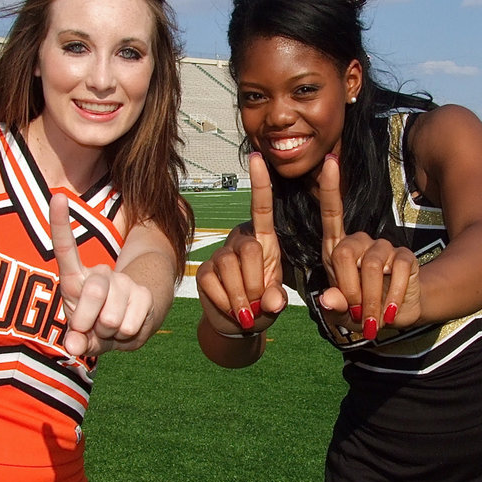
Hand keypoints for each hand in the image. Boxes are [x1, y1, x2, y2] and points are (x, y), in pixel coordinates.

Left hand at [50, 192, 154, 356]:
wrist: (127, 327)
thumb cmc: (92, 327)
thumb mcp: (79, 333)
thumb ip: (75, 341)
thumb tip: (74, 346)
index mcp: (75, 280)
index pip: (65, 248)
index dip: (60, 224)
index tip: (58, 196)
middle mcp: (99, 275)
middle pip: (93, 291)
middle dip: (88, 323)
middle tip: (91, 329)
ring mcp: (123, 283)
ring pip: (111, 317)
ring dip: (108, 335)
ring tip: (108, 330)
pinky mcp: (143, 294)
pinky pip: (129, 326)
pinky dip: (124, 337)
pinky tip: (124, 330)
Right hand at [195, 152, 286, 334]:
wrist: (239, 324)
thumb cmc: (263, 305)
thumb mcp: (276, 300)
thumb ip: (277, 299)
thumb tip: (271, 302)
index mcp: (264, 241)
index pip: (261, 208)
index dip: (260, 184)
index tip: (258, 157)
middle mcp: (240, 242)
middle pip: (250, 251)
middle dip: (256, 283)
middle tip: (259, 304)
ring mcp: (220, 255)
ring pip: (230, 270)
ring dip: (241, 298)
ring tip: (247, 311)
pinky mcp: (204, 272)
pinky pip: (213, 284)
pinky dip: (226, 303)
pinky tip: (232, 310)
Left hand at [316, 155, 419, 339]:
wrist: (394, 316)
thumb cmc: (361, 310)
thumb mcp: (342, 312)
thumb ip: (334, 306)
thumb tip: (328, 299)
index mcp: (338, 250)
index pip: (331, 214)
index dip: (331, 189)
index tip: (329, 162)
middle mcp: (360, 242)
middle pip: (347, 252)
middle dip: (350, 288)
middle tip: (357, 312)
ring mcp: (383, 247)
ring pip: (373, 266)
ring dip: (371, 297)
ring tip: (372, 315)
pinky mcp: (404, 256)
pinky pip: (397, 272)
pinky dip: (392, 296)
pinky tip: (390, 309)